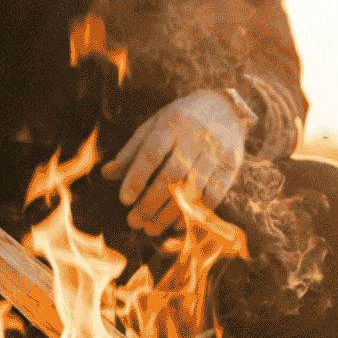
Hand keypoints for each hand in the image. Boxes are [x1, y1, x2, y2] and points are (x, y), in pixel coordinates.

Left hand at [100, 88, 246, 235]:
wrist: (225, 107)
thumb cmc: (179, 121)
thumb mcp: (153, 127)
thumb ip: (131, 151)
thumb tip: (105, 174)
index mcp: (171, 123)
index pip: (152, 152)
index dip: (137, 177)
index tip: (124, 200)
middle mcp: (195, 136)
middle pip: (172, 175)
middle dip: (151, 203)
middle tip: (134, 222)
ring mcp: (216, 151)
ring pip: (192, 188)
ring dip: (170, 214)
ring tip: (151, 230)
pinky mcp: (232, 165)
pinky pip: (214, 194)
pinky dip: (195, 213)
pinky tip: (178, 225)